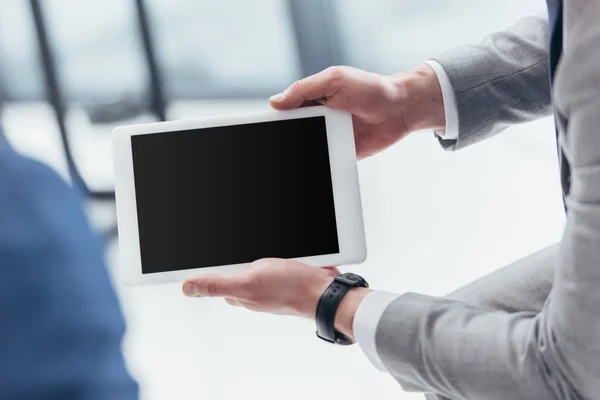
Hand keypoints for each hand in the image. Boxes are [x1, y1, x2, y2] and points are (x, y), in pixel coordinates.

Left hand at [182, 259, 370, 338]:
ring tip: (263, 252)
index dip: (208, 268)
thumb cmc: (290, 289)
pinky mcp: (284, 275)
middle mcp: (253, 291)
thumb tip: (187, 287)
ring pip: (254, 263)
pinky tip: (279, 253)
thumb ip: (217, 284)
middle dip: (236, 258)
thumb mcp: (247, 283)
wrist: (324, 289)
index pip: (217, 278)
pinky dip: (274, 255)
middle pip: (235, 268)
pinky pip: (272, 262)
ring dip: (256, 255)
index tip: (202, 254)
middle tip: (242, 252)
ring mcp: (269, 283)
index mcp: (240, 293)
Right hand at [269, 64, 444, 158]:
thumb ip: (305, 89)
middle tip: (276, 146)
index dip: (274, 120)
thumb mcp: (335, 80)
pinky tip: (311, 173)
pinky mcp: (340, 153)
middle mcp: (318, 119)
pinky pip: (324, 163)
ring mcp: (328, 136)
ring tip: (285, 163)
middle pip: (292, 132)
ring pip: (306, 149)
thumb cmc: (372, 88)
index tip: (262, 128)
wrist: (401, 109)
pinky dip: (318, 167)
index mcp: (312, 99)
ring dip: (300, 154)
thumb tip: (275, 102)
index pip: (286, 111)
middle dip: (284, 139)